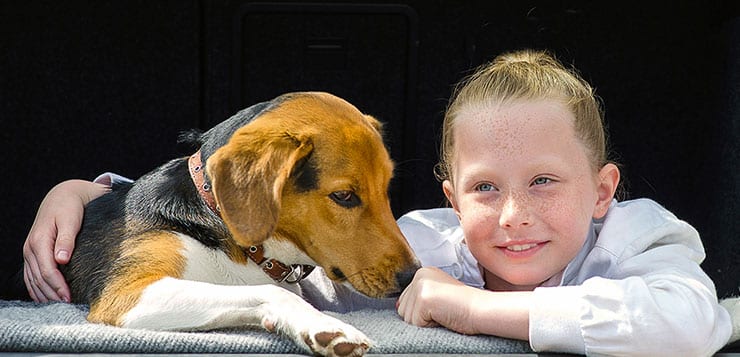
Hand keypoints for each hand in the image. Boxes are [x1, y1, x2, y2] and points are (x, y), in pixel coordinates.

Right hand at [23, 180, 108, 301]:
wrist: (63, 196)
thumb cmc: (70, 207)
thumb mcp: (72, 220)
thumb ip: (67, 240)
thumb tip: (61, 260)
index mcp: (39, 240)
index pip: (47, 270)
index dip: (58, 286)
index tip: (69, 297)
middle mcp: (30, 248)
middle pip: (39, 278)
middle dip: (52, 294)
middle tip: (67, 306)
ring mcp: (29, 251)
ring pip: (33, 279)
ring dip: (43, 294)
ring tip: (58, 306)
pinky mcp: (32, 253)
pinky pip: (30, 275)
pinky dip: (36, 288)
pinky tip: (45, 297)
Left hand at [396, 267, 479, 333]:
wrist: (480, 309)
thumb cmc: (462, 306)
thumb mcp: (437, 294)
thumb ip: (417, 297)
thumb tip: (397, 305)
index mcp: (422, 273)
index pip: (404, 300)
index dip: (421, 311)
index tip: (439, 307)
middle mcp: (419, 275)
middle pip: (402, 309)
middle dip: (420, 316)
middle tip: (441, 311)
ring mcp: (420, 285)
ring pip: (407, 318)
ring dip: (424, 322)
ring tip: (442, 313)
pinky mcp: (423, 298)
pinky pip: (415, 323)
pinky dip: (429, 326)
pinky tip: (442, 316)